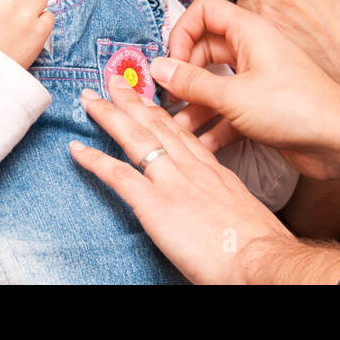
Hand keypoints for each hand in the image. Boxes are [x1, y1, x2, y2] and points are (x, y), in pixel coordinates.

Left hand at [70, 69, 298, 284]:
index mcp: (214, 171)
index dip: (162, 113)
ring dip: (110, 115)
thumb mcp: (245, 213)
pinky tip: (77, 149)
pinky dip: (95, 160)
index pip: (183, 133)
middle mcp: (193, 169)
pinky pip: (119, 175)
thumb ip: (225, 206)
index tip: (148, 99)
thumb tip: (218, 216)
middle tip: (114, 81)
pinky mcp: (156, 204)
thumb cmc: (259, 245)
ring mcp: (173, 183)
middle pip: (158, 125)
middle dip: (133, 101)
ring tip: (90, 100)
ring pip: (136, 138)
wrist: (261, 258)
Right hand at [155, 0, 339, 179]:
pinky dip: (215, 125)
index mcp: (250, 31)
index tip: (171, 63)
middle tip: (167, 100)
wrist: (339, 140)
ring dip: (194, 105)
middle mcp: (253, 49)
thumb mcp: (234, 95)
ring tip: (179, 129)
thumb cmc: (296, 108)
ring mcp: (259, 78)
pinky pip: (229, 109)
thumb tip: (158, 67)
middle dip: (182, 75)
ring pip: (214, 83)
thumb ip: (192, 82)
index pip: (204, 11)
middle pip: (204, 49)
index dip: (182, 33)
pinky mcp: (263, 106)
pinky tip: (203, 145)